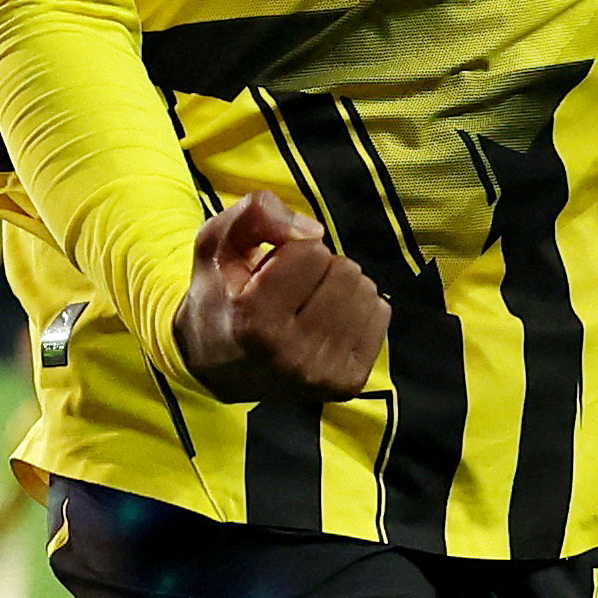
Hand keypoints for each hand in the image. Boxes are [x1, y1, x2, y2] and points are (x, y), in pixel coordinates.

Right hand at [170, 189, 388, 404]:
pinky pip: (380, 315)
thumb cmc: (220, 296)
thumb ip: (256, 213)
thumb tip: (315, 231)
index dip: (292, 251)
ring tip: (308, 306)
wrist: (219, 369)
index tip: (270, 272)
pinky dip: (357, 310)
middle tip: (292, 291)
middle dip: (320, 269)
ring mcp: (323, 374)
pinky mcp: (348, 383)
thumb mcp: (218, 243)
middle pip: (345, 270)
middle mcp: (292, 354)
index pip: (312, 251)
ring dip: (340, 288)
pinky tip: (327, 323)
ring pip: (366, 291)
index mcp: (255, 319)